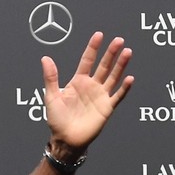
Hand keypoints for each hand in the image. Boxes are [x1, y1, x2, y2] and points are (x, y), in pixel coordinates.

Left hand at [41, 32, 133, 157]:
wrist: (66, 139)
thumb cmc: (57, 120)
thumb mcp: (51, 96)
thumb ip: (51, 77)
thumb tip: (45, 58)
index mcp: (77, 82)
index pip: (87, 61)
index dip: (93, 48)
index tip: (99, 35)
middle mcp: (91, 86)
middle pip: (103, 66)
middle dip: (111, 53)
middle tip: (119, 40)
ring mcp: (100, 96)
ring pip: (113, 77)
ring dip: (120, 65)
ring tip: (127, 52)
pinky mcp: (107, 108)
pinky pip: (118, 96)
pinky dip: (124, 88)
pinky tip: (129, 78)